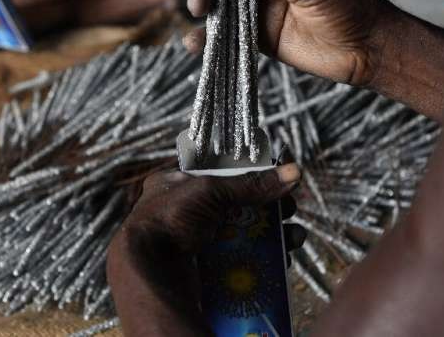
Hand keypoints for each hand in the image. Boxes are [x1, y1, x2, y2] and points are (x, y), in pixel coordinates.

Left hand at [107, 163, 304, 334]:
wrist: (148, 270)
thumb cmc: (169, 220)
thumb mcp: (209, 191)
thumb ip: (251, 184)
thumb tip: (294, 173)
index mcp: (176, 185)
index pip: (221, 176)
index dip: (251, 180)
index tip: (276, 184)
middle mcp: (184, 212)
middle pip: (237, 207)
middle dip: (268, 210)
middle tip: (289, 212)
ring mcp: (195, 241)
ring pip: (242, 235)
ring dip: (271, 236)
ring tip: (293, 238)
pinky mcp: (204, 268)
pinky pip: (238, 260)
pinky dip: (260, 259)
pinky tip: (281, 259)